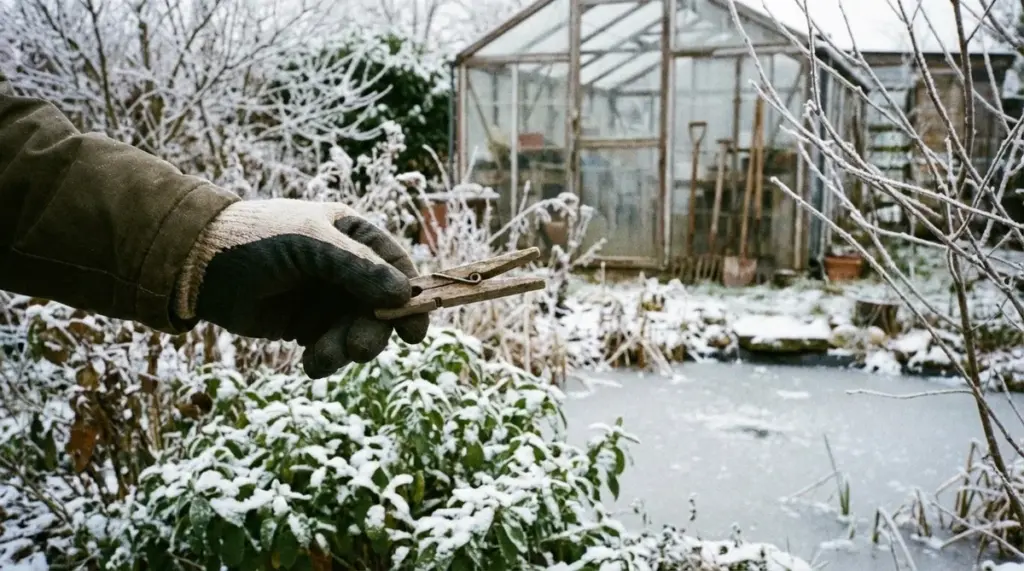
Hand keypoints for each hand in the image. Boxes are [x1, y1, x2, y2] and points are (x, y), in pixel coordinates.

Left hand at [174, 198, 428, 377]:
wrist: (196, 265)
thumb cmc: (256, 240)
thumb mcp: (310, 244)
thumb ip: (356, 267)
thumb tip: (403, 294)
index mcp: (352, 235)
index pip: (395, 267)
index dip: (411, 298)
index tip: (415, 332)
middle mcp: (346, 268)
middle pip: (379, 306)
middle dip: (372, 331)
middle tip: (359, 350)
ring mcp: (326, 297)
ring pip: (356, 330)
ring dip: (345, 348)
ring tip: (321, 360)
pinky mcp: (305, 324)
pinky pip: (330, 346)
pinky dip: (326, 358)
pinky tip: (311, 363)